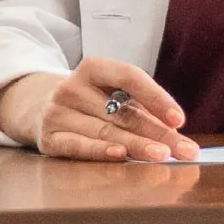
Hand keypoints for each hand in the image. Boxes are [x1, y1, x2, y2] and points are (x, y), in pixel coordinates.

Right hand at [0, 58, 199, 162]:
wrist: (37, 107)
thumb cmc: (90, 102)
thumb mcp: (112, 94)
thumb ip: (141, 109)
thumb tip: (177, 134)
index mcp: (93, 67)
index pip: (130, 77)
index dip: (157, 97)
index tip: (180, 120)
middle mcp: (72, 86)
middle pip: (123, 112)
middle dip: (159, 133)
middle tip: (185, 151)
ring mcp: (58, 112)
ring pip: (106, 131)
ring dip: (138, 146)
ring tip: (163, 157)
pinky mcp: (48, 138)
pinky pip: (78, 145)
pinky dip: (100, 150)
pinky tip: (121, 155)